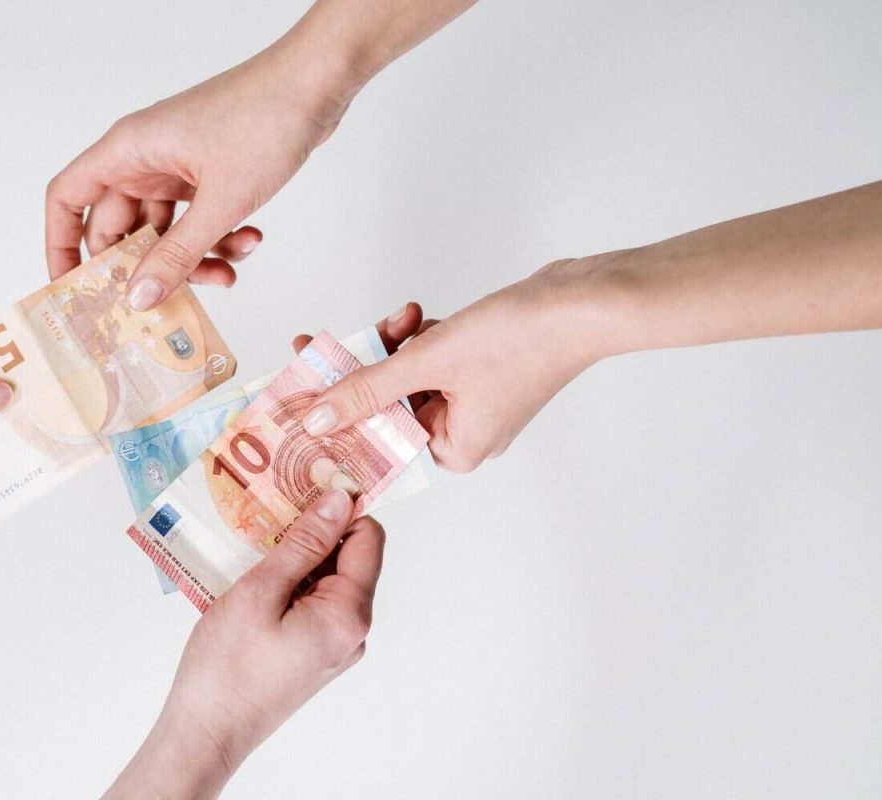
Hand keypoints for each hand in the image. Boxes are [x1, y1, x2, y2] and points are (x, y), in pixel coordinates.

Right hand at [46, 41, 356, 309]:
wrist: (315, 85)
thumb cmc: (263, 119)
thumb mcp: (219, 202)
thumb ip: (177, 255)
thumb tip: (138, 297)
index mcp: (128, 151)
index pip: (68, 199)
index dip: (61, 245)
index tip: (72, 288)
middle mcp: (144, 158)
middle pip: (120, 227)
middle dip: (146, 267)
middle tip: (165, 301)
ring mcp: (176, 166)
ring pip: (165, 232)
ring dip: (194, 259)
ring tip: (227, 273)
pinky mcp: (207, 174)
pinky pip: (197, 221)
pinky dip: (219, 239)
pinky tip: (249, 240)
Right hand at [106, 489, 383, 797]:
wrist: (207, 732)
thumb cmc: (227, 668)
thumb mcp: (260, 592)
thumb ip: (304, 544)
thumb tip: (339, 500)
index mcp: (348, 614)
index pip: (368, 538)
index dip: (341, 508)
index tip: (306, 486)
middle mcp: (353, 631)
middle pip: (349, 558)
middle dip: (312, 530)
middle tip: (268, 511)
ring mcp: (335, 645)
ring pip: (327, 579)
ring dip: (295, 557)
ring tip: (253, 546)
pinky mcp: (315, 653)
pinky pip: (312, 603)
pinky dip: (289, 583)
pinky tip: (253, 578)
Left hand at [298, 258, 613, 472]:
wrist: (582, 301)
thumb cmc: (521, 341)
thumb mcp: (427, 363)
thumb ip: (367, 390)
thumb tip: (317, 419)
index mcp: (453, 450)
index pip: (377, 442)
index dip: (336, 418)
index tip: (298, 396)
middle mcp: (463, 433)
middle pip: (387, 405)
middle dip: (365, 369)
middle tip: (323, 346)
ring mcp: (474, 401)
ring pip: (407, 376)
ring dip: (394, 344)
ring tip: (400, 319)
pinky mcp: (481, 369)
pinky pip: (432, 358)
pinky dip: (420, 337)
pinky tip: (418, 316)